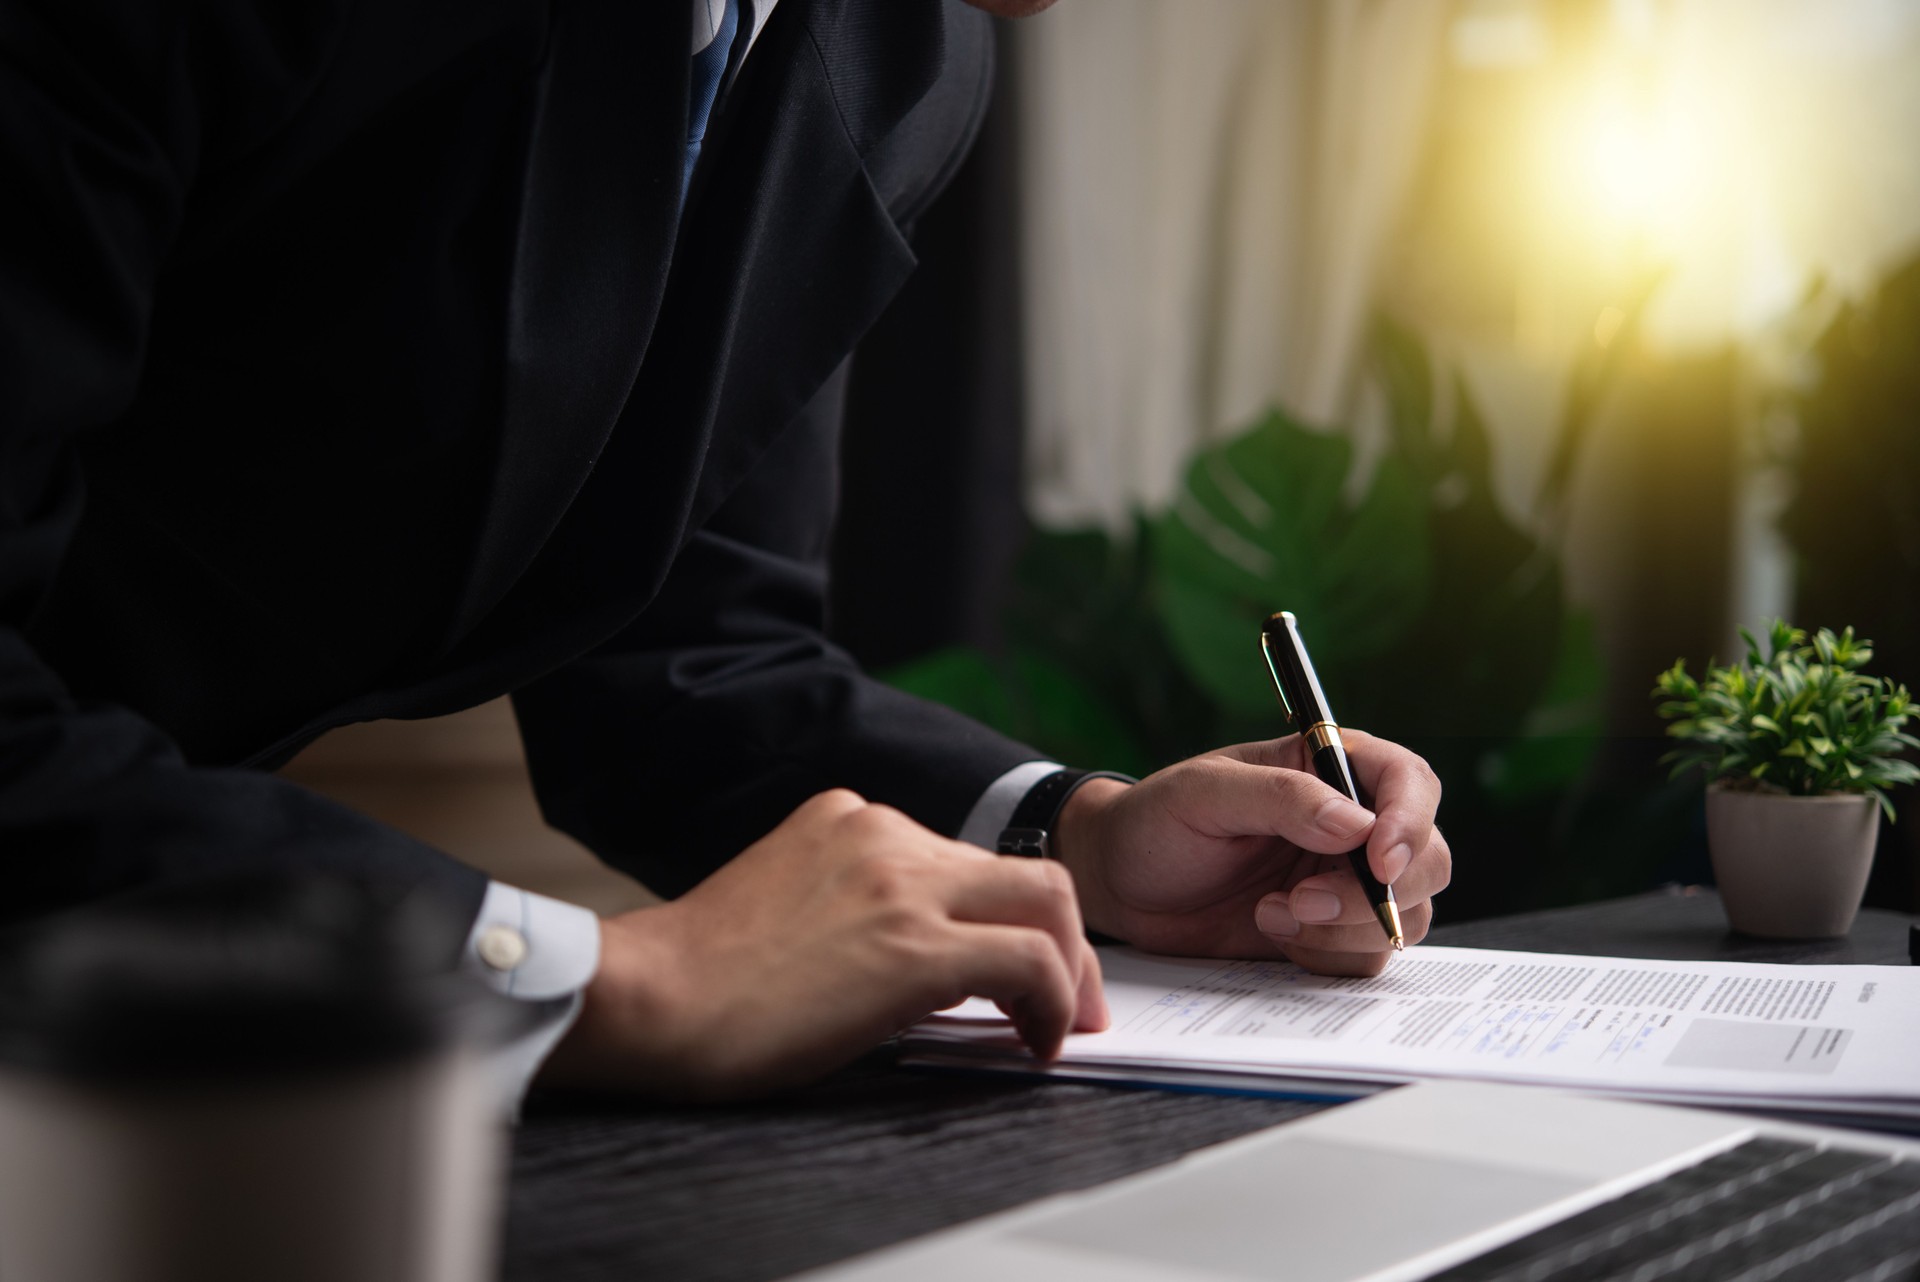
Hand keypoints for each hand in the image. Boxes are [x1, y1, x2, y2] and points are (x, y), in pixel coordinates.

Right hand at [540, 789, 1108, 1098]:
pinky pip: (1029, 961)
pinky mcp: (915, 946)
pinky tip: (1034, 1043)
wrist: (650, 997)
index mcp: (850, 817)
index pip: (964, 857)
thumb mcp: (788, 901)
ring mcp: (904, 884)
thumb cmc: (701, 976)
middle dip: (1065, 938)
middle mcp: (885, 832)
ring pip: (1046, 902)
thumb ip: (855, 902)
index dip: (1003, 917)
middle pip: (1026, 869)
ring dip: (1070, 971)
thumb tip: (924, 961)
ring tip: (1060, 1026)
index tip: (1014, 968)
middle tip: (1070, 999)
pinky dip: (1053, 1002)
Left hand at [1053, 732, 1447, 976]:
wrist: (1120, 887)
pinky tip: (1272, 933)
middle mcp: (1351, 825)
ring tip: (1269, 913)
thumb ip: (1278, 798)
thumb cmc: (1155, 823)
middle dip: (1376, 891)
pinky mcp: (1330, 934)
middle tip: (1300, 899)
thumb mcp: (1202, 794)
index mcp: (1329, 768)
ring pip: (1406, 916)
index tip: (1379, 860)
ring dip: (1345, 928)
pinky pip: (1367, 959)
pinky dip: (1326, 956)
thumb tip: (1355, 823)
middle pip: (1427, 858)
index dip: (1410, 821)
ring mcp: (1345, 883)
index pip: (1409, 782)